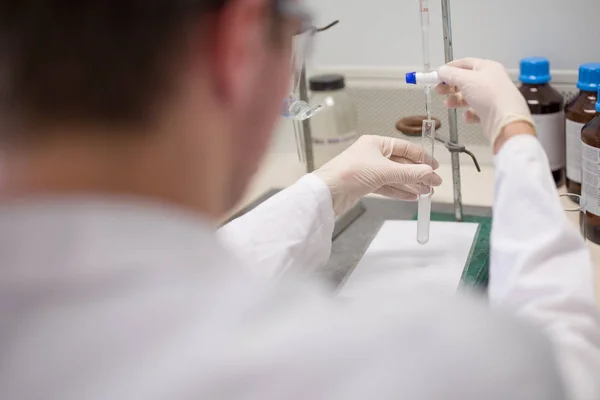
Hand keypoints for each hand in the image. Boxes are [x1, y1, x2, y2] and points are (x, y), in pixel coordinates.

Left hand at [312, 135, 441, 215]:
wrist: (328, 192)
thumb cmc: (352, 173)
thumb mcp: (385, 171)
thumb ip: (410, 173)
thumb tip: (431, 174)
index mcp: (376, 143)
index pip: (405, 148)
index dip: (421, 158)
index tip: (435, 168)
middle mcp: (372, 154)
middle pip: (401, 164)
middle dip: (417, 174)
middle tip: (433, 184)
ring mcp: (368, 170)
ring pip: (394, 177)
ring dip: (410, 184)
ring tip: (426, 193)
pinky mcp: (364, 184)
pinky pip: (386, 186)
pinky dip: (399, 191)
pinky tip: (412, 197)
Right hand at [437, 58, 534, 144]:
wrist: (505, 119)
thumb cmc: (487, 94)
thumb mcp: (465, 80)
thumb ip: (450, 74)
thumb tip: (440, 71)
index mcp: (487, 67)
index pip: (465, 63)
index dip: (450, 68)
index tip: (437, 75)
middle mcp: (490, 80)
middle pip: (465, 81)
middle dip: (450, 86)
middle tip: (438, 91)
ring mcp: (491, 97)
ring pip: (469, 96)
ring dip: (456, 100)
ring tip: (448, 105)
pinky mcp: (491, 112)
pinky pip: (476, 111)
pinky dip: (469, 113)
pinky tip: (467, 116)